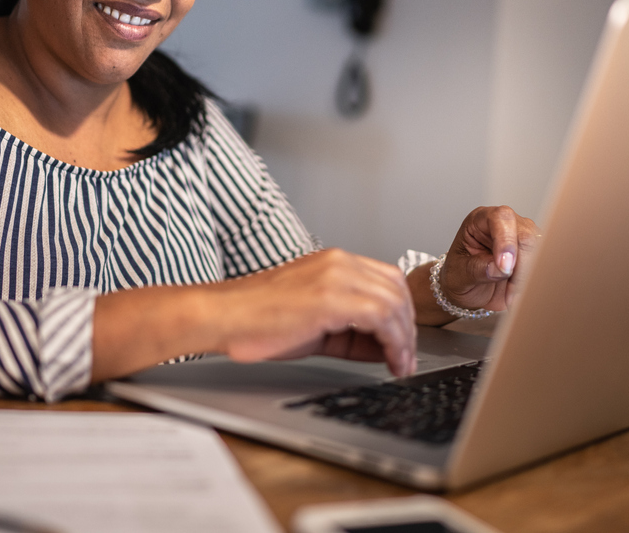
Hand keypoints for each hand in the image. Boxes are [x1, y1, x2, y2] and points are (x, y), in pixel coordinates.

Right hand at [215, 249, 417, 376]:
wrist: (221, 316)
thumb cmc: (254, 320)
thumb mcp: (312, 323)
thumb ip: (349, 331)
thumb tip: (382, 348)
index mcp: (333, 263)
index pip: (386, 280)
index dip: (401, 313)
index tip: (402, 342)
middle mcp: (338, 263)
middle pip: (397, 289)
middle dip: (407, 327)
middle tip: (406, 358)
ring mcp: (335, 277)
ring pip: (394, 302)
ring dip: (404, 339)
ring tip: (400, 365)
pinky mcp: (331, 297)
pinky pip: (381, 317)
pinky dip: (394, 343)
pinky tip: (391, 362)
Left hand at [409, 205, 539, 323]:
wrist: (469, 290)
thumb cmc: (460, 277)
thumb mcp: (459, 276)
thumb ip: (477, 270)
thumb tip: (501, 269)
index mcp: (480, 220)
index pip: (500, 218)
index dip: (506, 240)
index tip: (505, 267)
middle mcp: (505, 224)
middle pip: (526, 235)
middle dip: (520, 267)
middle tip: (510, 291)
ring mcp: (523, 237)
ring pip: (541, 251)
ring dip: (528, 278)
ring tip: (511, 296)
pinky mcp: (536, 254)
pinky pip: (544, 266)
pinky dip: (535, 282)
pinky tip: (521, 294)